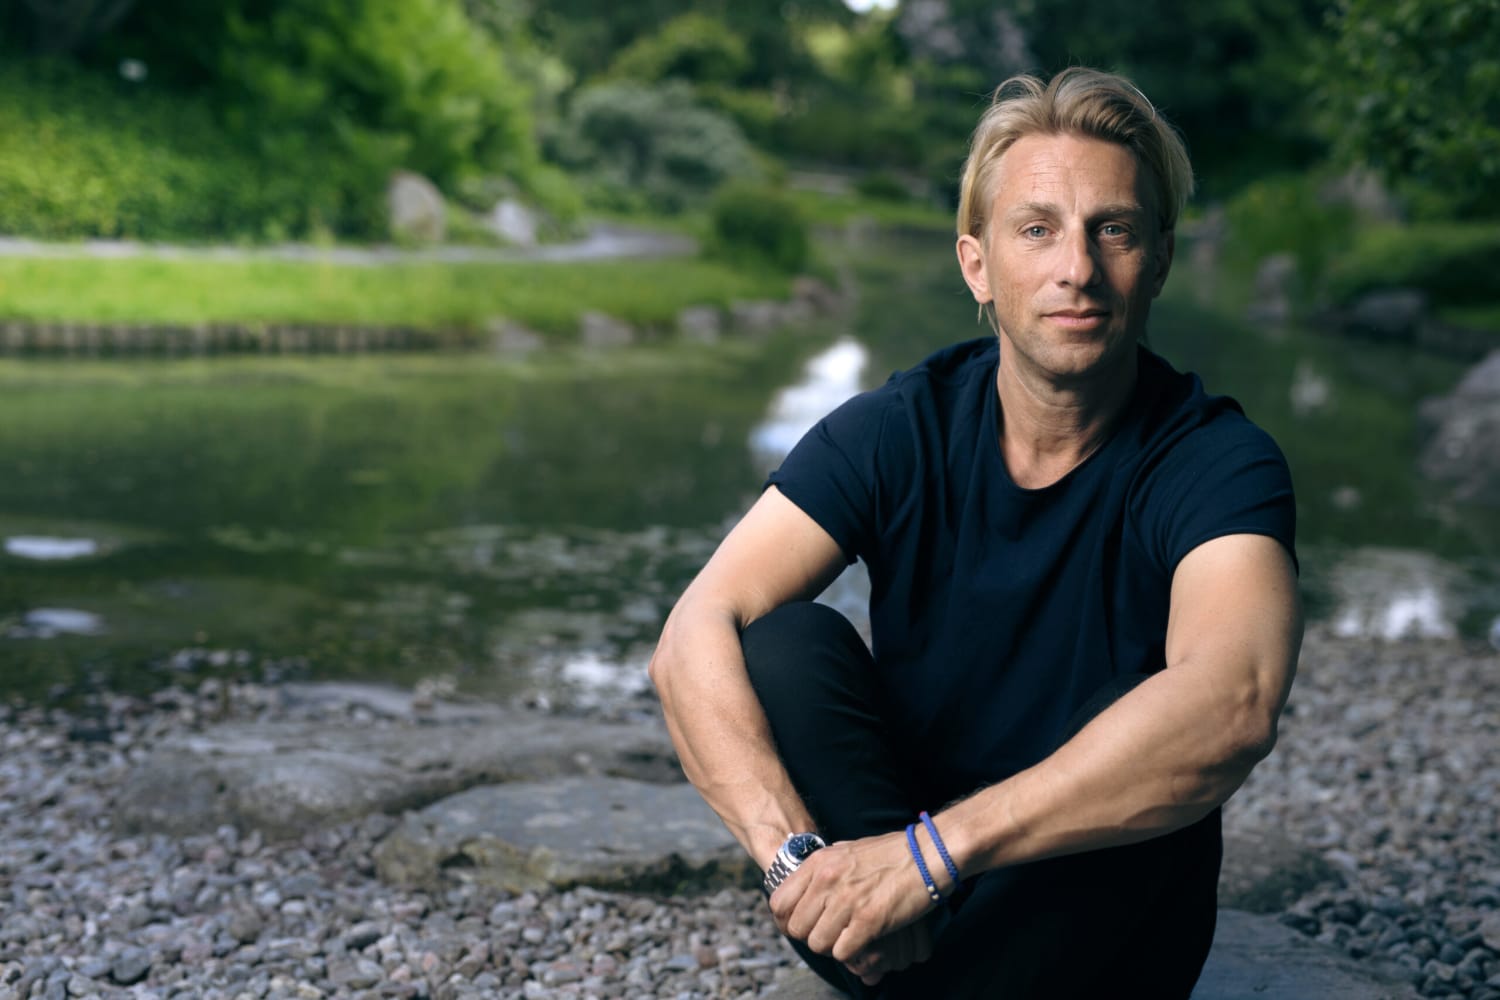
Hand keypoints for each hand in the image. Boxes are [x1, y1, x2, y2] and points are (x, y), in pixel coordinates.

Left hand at [767, 829, 938, 975]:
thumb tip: (807, 889)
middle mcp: (827, 880)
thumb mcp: (846, 851)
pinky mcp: (869, 920)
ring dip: (834, 946)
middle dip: (813, 936)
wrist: (927, 854)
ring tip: (851, 935)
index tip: (804, 925)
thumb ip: (823, 870)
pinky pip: (842, 952)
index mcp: (818, 863)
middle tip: (832, 932)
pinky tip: (865, 940)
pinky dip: (853, 953)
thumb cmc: (891, 854)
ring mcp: (847, 900)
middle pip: (797, 928)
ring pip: (818, 944)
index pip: (779, 903)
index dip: (788, 921)